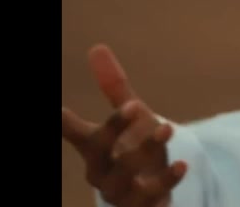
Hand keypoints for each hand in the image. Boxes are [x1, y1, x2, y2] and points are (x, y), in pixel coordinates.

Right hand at [62, 44, 187, 206]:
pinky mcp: (143, 205)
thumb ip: (115, 88)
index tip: (57, 109)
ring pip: (126, 175)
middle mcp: (102, 171)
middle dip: (115, 129)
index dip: (66, 121)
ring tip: (167, 127)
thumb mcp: (131, 118)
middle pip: (100, 152)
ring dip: (146, 150)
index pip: (78, 133)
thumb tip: (97, 48)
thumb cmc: (135, 152)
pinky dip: (166, 181)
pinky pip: (152, 197)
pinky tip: (182, 165)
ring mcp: (121, 192)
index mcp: (96, 148)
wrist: (152, 195)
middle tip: (134, 105)